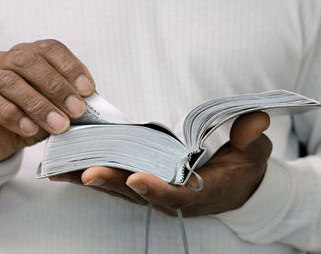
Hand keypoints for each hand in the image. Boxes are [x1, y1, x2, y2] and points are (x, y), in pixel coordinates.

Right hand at [0, 39, 95, 161]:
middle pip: (30, 62)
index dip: (70, 67)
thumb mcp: (55, 109)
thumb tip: (94, 105)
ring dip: (39, 105)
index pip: (50, 49)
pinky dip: (14, 116)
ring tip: (59, 125)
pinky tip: (31, 129)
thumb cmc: (31, 117)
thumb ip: (70, 102)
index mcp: (29, 54)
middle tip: (77, 110)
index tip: (88, 89)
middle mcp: (6, 59)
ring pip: (11, 82)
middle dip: (57, 87)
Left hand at [51, 112, 271, 216]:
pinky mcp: (148, 188)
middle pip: (140, 195)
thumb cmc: (245, 168)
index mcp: (203, 192)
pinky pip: (119, 185)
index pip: (178, 195)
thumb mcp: (256, 153)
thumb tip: (254, 121)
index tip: (137, 178)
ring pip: (123, 191)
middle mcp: (175, 199)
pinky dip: (96, 177)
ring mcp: (159, 195)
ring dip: (94, 181)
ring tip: (64, 170)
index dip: (158, 189)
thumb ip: (253, 138)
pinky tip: (71, 169)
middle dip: (112, 183)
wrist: (239, 188)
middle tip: (85, 172)